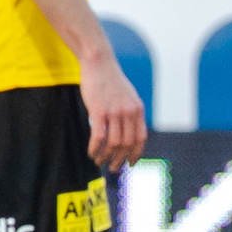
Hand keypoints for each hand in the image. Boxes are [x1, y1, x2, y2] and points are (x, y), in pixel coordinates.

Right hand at [81, 53, 146, 171]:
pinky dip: (95, 148)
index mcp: (138, 110)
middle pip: (127, 144)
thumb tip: (128, 132)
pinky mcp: (98, 111)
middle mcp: (129, 112)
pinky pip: (99, 136)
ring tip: (99, 161)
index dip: (135, 154)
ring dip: (106, 156)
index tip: (130, 164)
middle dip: (120, 160)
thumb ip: (130, 112)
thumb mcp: (128, 96)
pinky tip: (91, 153)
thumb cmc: (111, 80)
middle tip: (113, 168)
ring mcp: (114, 112)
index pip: (140, 138)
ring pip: (113, 143)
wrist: (99, 63)